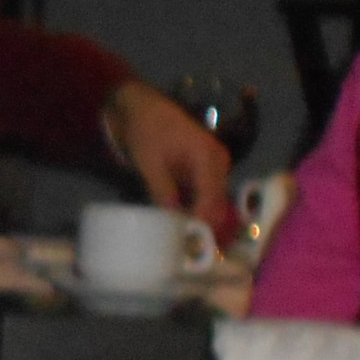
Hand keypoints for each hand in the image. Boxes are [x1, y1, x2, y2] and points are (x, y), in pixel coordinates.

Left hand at [102, 80, 236, 236]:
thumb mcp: (149, 162)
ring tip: (185, 245)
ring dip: (201, 223)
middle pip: (218, 205)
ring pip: (213, 204)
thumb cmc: (146, 128)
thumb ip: (163, 191)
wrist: (140, 106)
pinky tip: (183, 227)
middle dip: (206, 229)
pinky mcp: (203, 173)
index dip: (201, 225)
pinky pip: (205, 197)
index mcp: (209, 158)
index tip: (187, 246)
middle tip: (186, 252)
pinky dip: (196, 212)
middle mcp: (219, 164)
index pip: (212, 201)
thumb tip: (172, 221)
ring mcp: (213, 168)